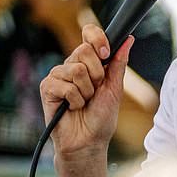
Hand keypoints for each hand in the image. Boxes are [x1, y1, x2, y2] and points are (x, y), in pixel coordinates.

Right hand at [39, 26, 132, 156]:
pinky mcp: (47, 88)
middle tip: (94, 91)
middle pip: (83, 50)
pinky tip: (72, 108)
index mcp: (89, 62)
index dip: (97, 38)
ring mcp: (58, 76)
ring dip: (86, 91)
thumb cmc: (101, 118)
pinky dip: (74, 100)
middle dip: (96, 74)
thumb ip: (118, 64)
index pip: (89, 34)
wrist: (88, 142)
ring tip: (83, 103)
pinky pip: (64, 85)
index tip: (106, 52)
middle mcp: (72, 66)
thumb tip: (128, 39)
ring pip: (76, 69)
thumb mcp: (114, 89)